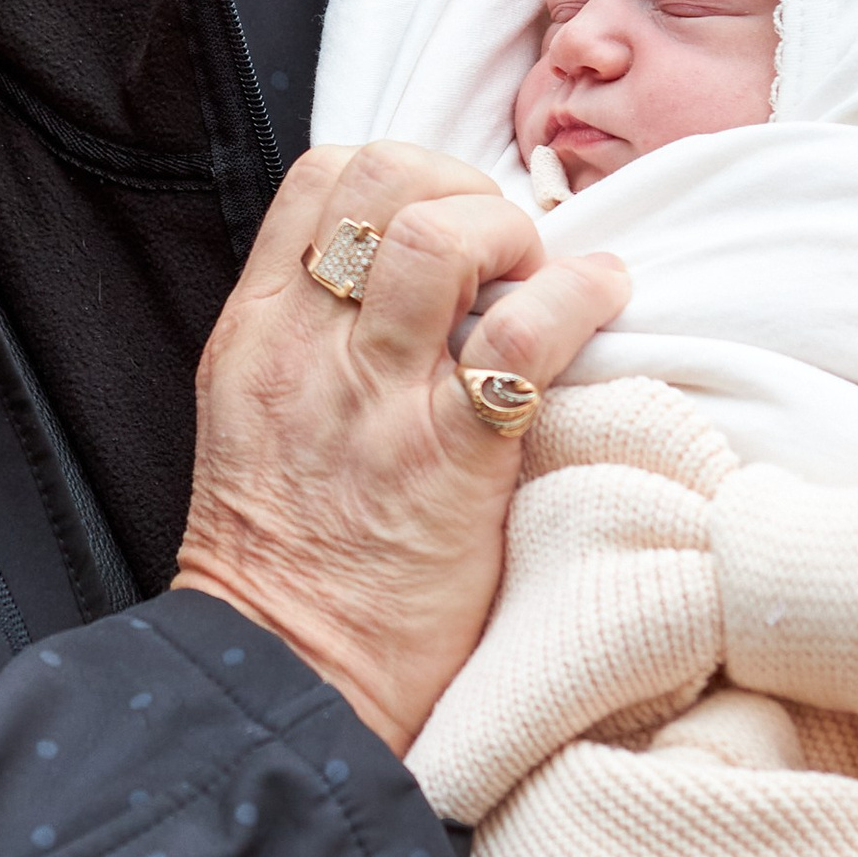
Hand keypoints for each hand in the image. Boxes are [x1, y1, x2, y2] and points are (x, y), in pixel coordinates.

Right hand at [173, 141, 628, 757]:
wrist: (285, 685)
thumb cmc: (291, 567)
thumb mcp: (262, 425)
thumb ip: (315, 344)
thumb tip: (413, 282)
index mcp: (256, 336)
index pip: (319, 178)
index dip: (404, 171)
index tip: (451, 218)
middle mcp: (307, 351)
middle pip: (380, 176)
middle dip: (461, 184)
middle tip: (504, 247)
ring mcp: (375, 401)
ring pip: (438, 235)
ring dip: (510, 231)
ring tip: (540, 274)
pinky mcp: (448, 459)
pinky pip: (521, 335)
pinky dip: (579, 295)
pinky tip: (601, 300)